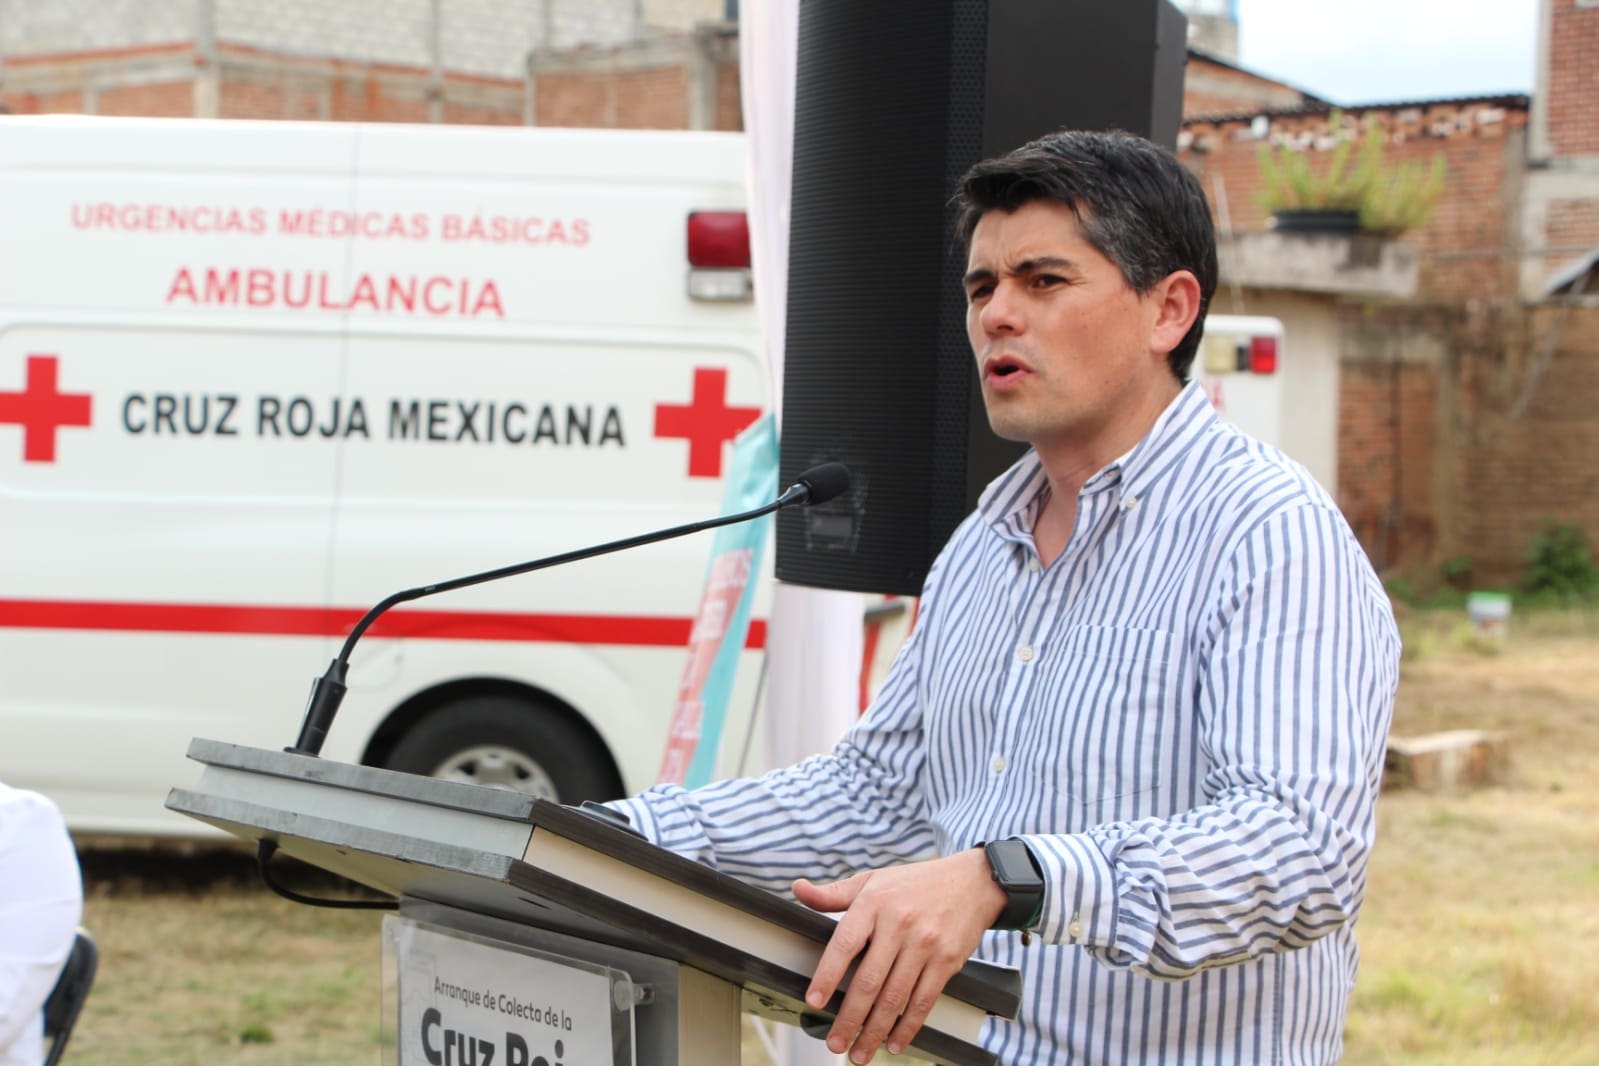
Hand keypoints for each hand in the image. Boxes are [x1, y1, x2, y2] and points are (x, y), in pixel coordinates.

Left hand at [794, 848, 1005, 1062]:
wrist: (972, 882)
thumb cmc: (914, 883)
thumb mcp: (872, 880)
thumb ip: (833, 893)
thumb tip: (797, 889)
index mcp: (874, 903)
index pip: (845, 944)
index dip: (827, 975)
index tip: (815, 1001)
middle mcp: (899, 924)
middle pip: (870, 980)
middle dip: (849, 1018)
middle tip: (835, 1042)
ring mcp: (925, 944)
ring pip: (895, 997)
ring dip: (875, 1030)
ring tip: (859, 1052)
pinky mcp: (947, 961)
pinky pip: (923, 1000)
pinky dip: (908, 1027)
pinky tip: (894, 1043)